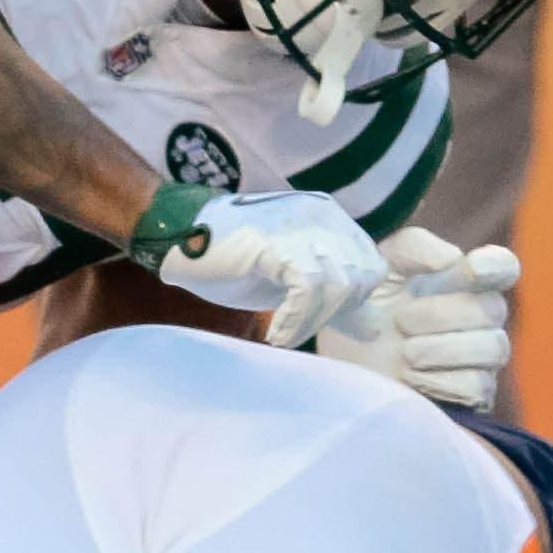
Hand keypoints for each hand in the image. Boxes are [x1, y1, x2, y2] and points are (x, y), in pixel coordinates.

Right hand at [149, 189, 386, 348]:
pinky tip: (276, 335)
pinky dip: (295, 321)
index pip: (372, 268)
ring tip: (284, 334)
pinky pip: (305, 291)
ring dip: (313, 322)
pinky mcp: (276, 245)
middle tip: (299, 326)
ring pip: (337, 286)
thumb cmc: (236, 256)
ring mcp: (300, 228)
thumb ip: (334, 297)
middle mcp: (323, 217)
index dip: (353, 300)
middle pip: (359, 279)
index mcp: (332, 219)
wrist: (180, 232)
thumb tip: (372, 332)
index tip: (320, 318)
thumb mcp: (293, 277)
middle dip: (334, 313)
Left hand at [314, 227, 519, 406]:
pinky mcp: (473, 393)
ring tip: (404, 352)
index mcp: (463, 279)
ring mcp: (481, 357)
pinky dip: (439, 381)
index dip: (495, 266)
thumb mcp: (379, 267)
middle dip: (441, 314)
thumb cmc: (366, 307)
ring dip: (440, 348)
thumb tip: (452, 260)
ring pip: (492, 348)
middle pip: (492, 309)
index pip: (502, 266)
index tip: (472, 268)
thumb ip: (413, 248)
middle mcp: (480, 315)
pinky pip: (477, 386)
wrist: (343, 359)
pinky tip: (411, 377)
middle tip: (401, 320)